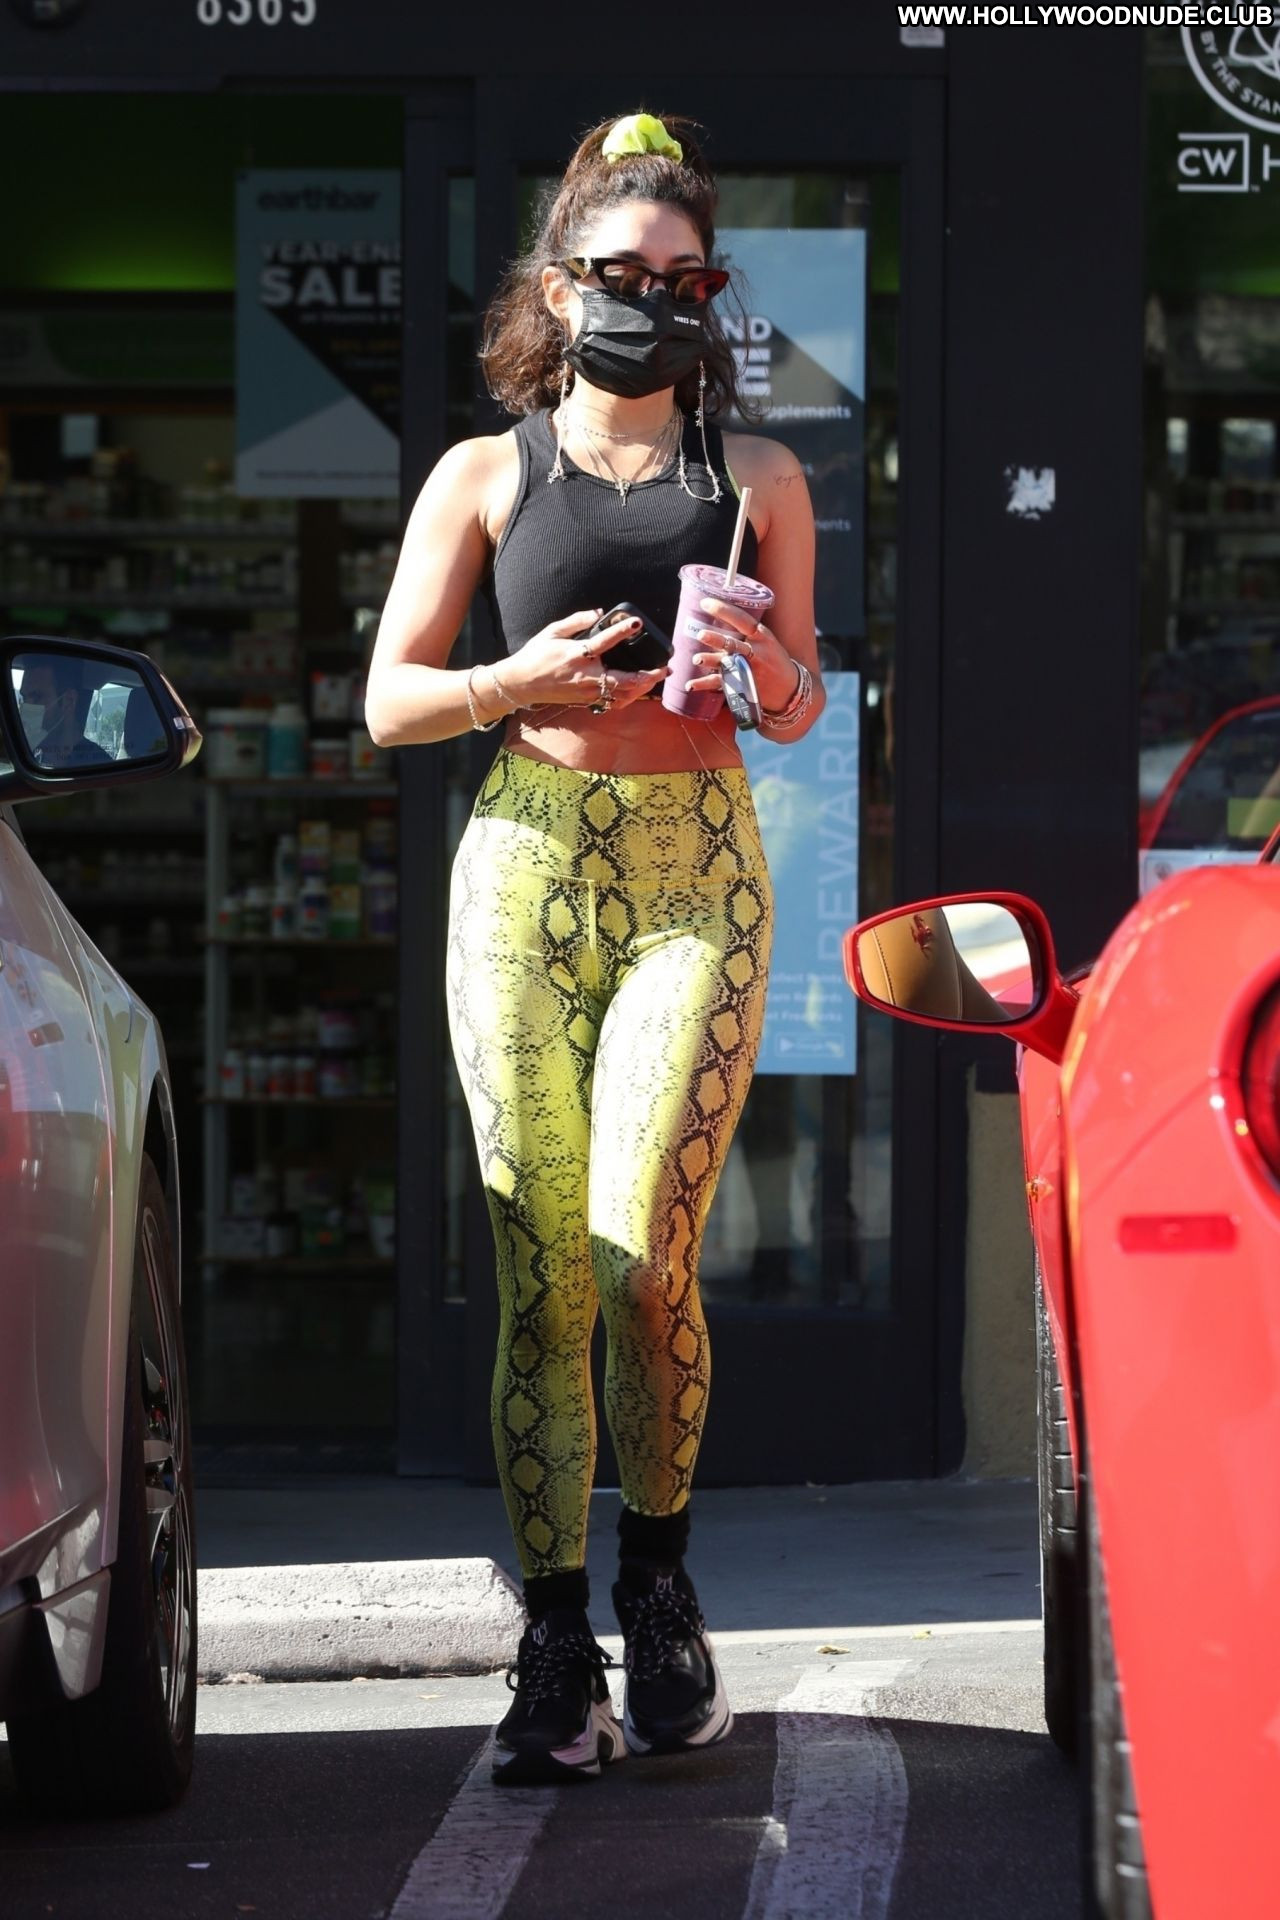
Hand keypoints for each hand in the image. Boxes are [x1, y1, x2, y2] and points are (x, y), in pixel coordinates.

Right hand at [501, 608, 669, 712]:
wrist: (521, 684)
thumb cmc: (535, 655)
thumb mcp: (552, 632)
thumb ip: (576, 621)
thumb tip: (598, 612)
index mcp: (576, 654)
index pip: (604, 642)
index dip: (622, 631)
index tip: (637, 623)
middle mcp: (585, 676)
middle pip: (623, 680)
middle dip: (646, 675)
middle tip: (663, 668)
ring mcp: (586, 692)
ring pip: (621, 694)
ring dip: (642, 688)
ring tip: (656, 677)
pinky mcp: (586, 701)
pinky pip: (612, 702)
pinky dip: (628, 697)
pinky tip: (638, 689)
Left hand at [687, 596, 801, 711]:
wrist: (789, 689)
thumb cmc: (774, 660)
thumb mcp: (767, 641)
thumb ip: (746, 633)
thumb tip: (716, 617)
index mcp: (762, 636)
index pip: (742, 619)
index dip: (723, 610)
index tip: (705, 603)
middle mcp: (756, 653)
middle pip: (734, 644)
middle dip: (717, 640)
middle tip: (701, 634)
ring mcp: (749, 671)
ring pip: (726, 665)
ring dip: (710, 661)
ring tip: (696, 658)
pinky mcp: (742, 686)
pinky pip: (720, 684)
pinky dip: (704, 684)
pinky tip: (691, 684)